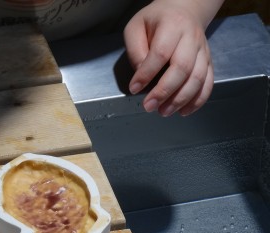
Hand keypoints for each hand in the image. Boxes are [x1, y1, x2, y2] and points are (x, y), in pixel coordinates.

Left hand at [123, 0, 222, 115]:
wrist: (185, 10)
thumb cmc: (156, 20)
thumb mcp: (136, 26)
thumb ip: (135, 49)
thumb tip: (140, 73)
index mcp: (172, 26)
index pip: (160, 53)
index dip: (146, 74)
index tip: (134, 88)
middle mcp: (191, 38)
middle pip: (182, 68)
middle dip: (164, 91)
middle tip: (149, 106)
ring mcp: (202, 50)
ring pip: (198, 78)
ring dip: (181, 99)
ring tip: (164, 111)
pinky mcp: (208, 61)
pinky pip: (208, 83)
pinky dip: (198, 100)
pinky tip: (184, 111)